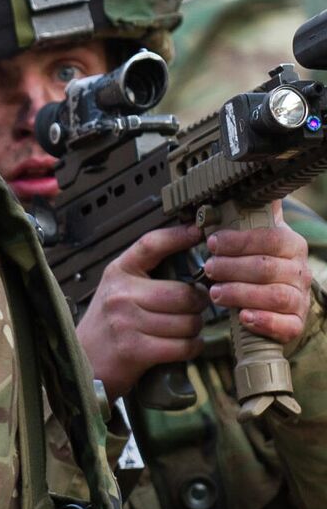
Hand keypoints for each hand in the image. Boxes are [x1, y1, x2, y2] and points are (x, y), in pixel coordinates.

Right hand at [75, 224, 208, 398]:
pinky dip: (191, 347)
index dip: (177, 236)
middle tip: (194, 310)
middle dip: (198, 305)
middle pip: (183, 293)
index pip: (151, 245)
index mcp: (118, 273)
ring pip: (188, 322)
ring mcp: (126, 322)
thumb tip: (194, 271)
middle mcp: (121, 294)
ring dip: (194, 330)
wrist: (80, 362)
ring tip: (183, 330)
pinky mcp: (135, 349)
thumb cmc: (106, 327)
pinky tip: (182, 346)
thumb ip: (147, 278)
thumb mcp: (117, 291)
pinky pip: (183, 346)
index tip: (197, 232)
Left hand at [203, 207, 312, 345]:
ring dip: (241, 293)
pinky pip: (287, 325)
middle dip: (232, 268)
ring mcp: (299, 298)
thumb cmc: (257, 263)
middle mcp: (299, 271)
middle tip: (209, 268)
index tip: (213, 243)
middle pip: (268, 268)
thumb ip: (248, 213)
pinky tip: (244, 317)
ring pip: (275, 296)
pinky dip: (265, 322)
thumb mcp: (255, 235)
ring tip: (216, 293)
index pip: (271, 238)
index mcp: (290, 245)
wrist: (276, 299)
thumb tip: (240, 183)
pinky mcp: (295, 324)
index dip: (239, 241)